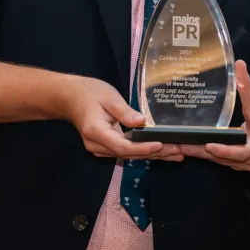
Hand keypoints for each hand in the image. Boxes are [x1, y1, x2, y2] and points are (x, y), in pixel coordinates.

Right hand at [66, 77, 182, 161]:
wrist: (71, 98)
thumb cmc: (89, 94)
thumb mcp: (109, 97)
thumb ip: (125, 111)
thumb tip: (141, 122)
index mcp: (96, 132)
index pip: (122, 146)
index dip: (142, 148)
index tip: (160, 145)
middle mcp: (97, 145)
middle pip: (129, 154)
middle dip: (155, 153)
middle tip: (179, 151)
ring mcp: (100, 149)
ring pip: (129, 155)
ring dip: (153, 155)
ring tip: (177, 154)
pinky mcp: (107, 147)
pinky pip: (127, 151)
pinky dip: (144, 151)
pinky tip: (162, 151)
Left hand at [180, 61, 249, 172]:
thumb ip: (246, 84)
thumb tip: (239, 64)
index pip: (243, 151)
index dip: (226, 150)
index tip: (209, 146)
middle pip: (229, 159)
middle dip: (205, 153)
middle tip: (183, 146)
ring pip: (225, 162)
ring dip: (204, 156)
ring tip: (182, 148)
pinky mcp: (243, 164)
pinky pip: (226, 162)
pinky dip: (211, 157)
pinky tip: (194, 150)